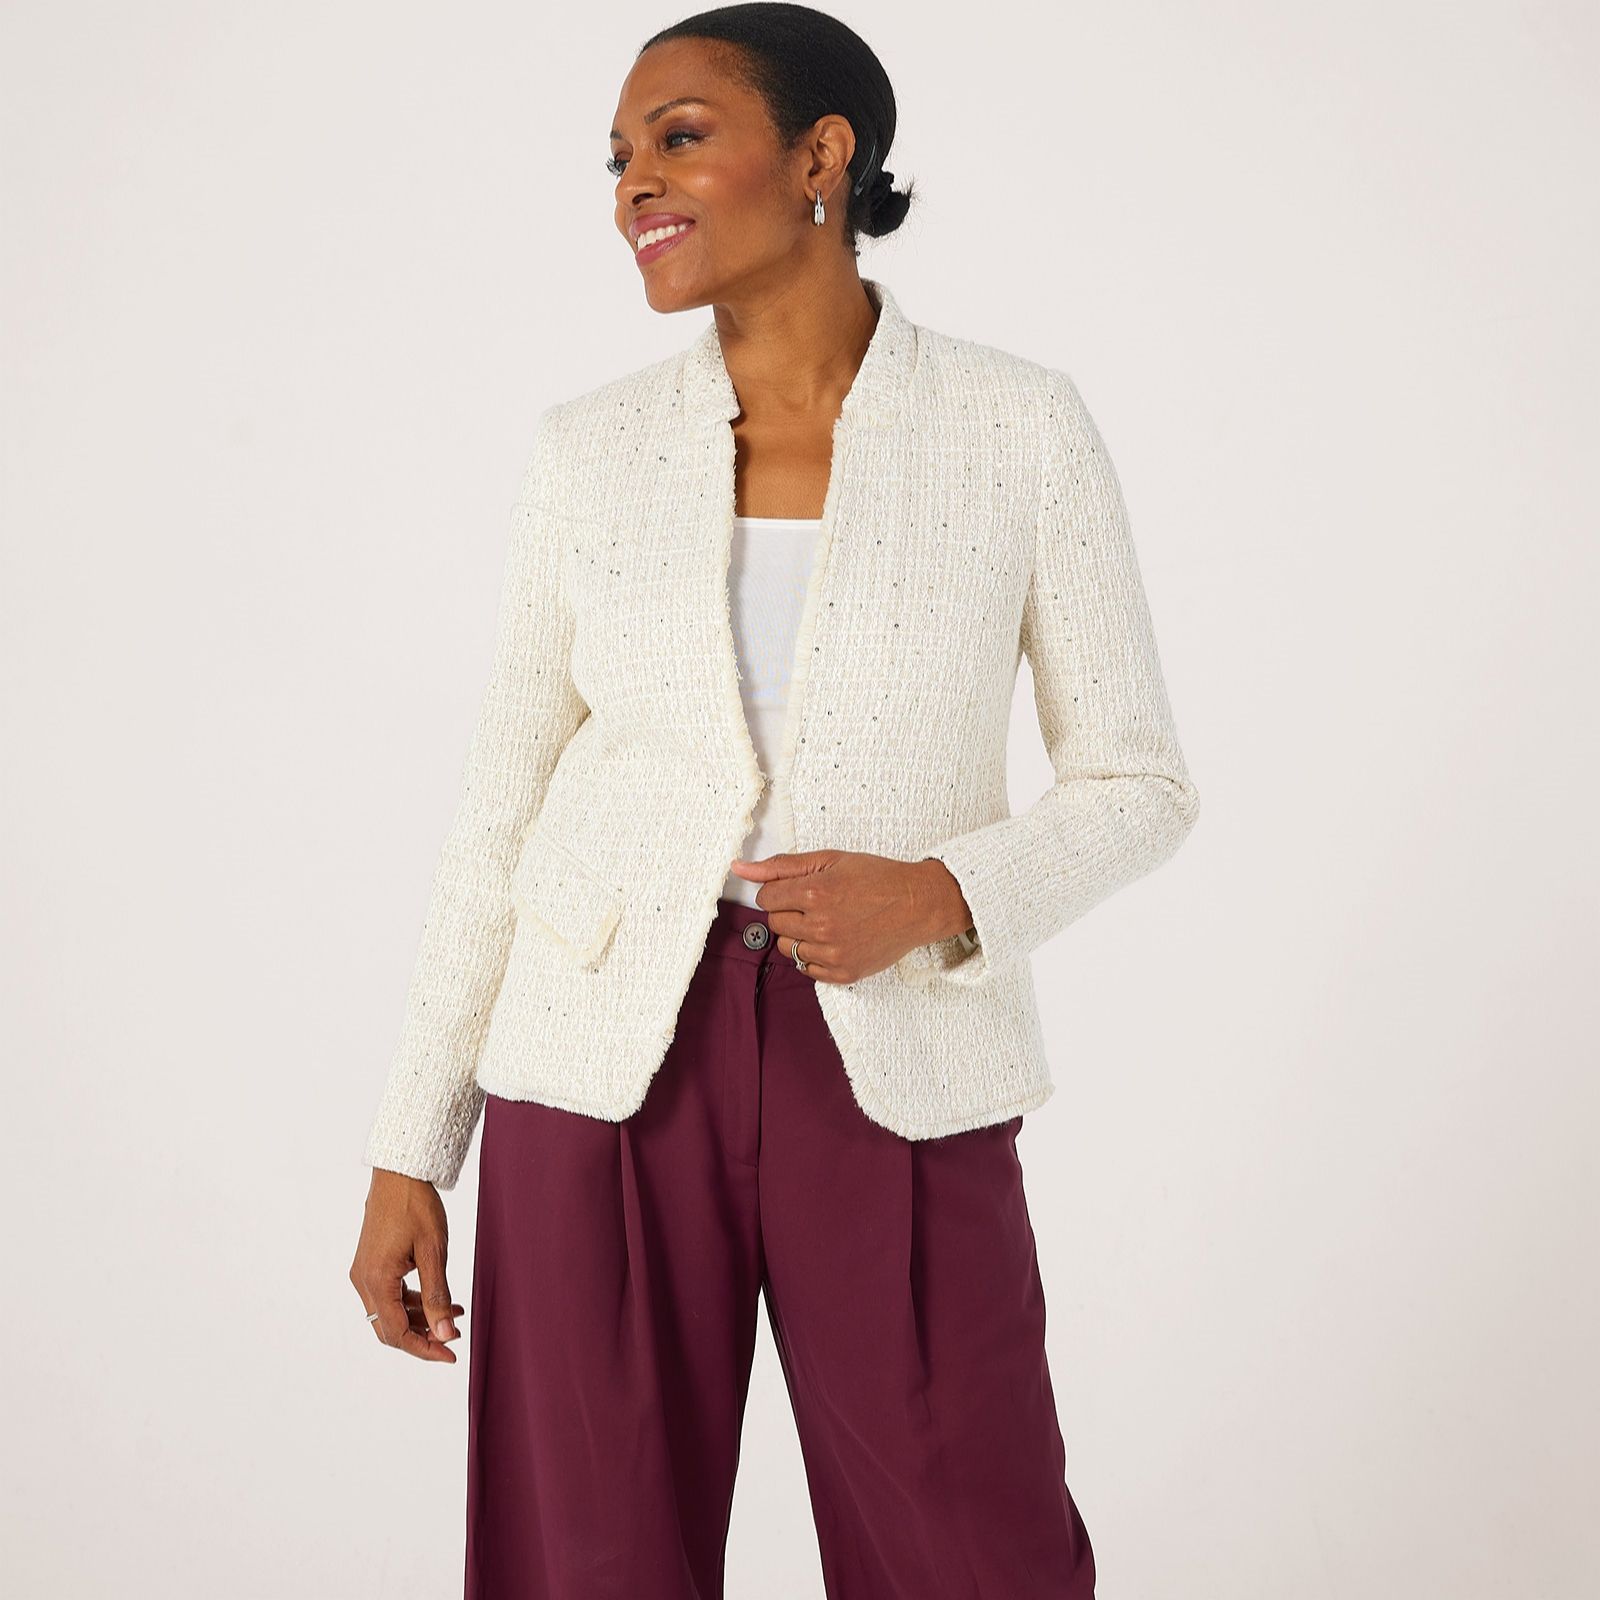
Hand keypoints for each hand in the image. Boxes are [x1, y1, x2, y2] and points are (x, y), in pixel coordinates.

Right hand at [349, 1169, 465, 1362]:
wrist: (399, 1172)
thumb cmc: (416, 1206)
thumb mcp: (433, 1251)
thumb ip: (437, 1295)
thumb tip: (444, 1334)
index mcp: (376, 1280)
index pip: (396, 1333)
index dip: (424, 1348)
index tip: (451, 1354)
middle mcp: (363, 1280)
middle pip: (389, 1327)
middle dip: (423, 1336)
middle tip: (454, 1337)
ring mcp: (365, 1272)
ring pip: (391, 1312)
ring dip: (421, 1317)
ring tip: (455, 1314)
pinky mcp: (371, 1263)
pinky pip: (390, 1294)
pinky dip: (413, 1301)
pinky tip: (440, 1298)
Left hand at [728, 849, 970, 983]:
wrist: (918, 904)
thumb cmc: (877, 878)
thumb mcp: (830, 859)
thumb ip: (781, 865)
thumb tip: (740, 868)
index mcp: (815, 893)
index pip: (765, 898)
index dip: (781, 890)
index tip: (800, 889)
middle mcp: (821, 926)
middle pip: (774, 923)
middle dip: (789, 911)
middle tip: (818, 903)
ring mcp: (833, 954)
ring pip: (787, 948)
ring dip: (799, 935)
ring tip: (827, 921)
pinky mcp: (843, 974)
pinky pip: (806, 969)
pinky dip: (814, 955)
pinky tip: (835, 938)